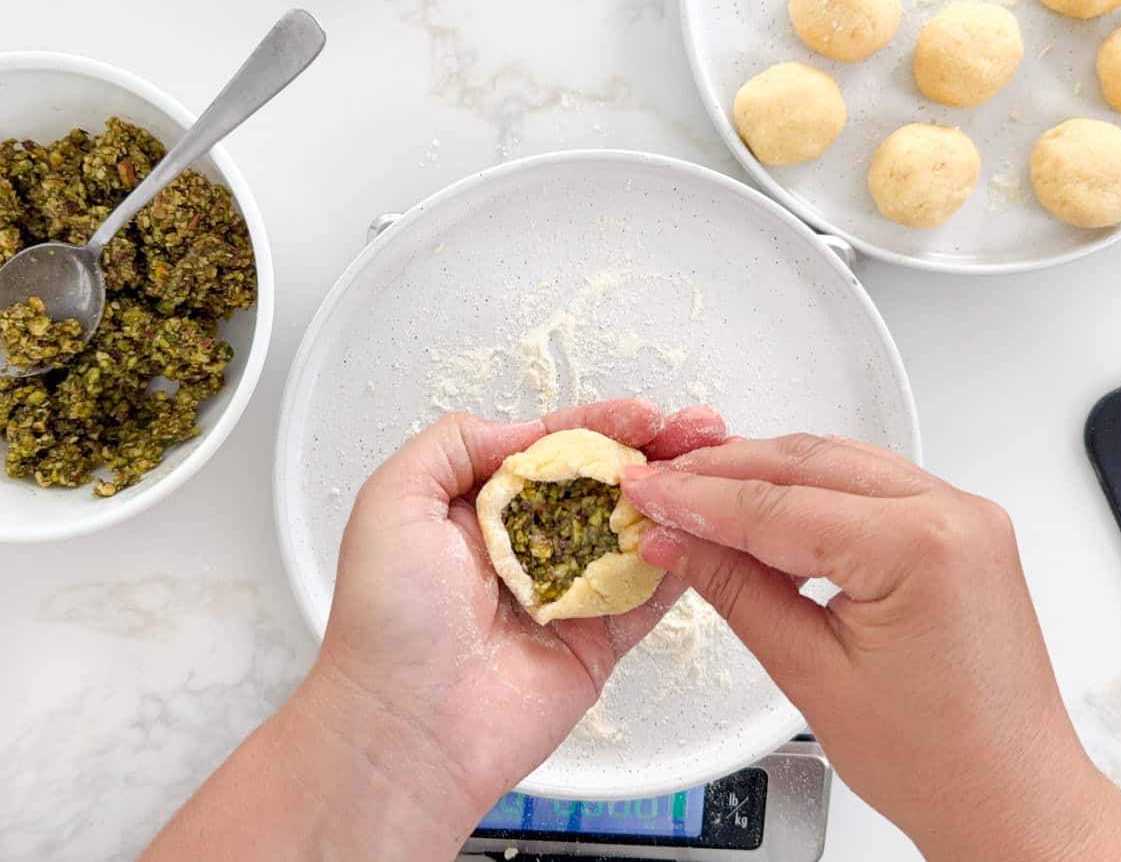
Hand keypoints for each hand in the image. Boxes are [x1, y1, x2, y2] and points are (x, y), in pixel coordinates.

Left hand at [300, 399, 725, 854]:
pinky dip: (680, 559)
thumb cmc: (386, 618)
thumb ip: (454, 444)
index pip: (553, 449)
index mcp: (481, 507)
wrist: (407, 727)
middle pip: (603, 483)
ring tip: (715, 465)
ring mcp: (568, 590)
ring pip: (634, 531)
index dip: (601, 425)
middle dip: (652, 452)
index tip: (644, 413)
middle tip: (698, 429)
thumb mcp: (394, 500)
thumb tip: (525, 430)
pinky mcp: (599, 638)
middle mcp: (528, 544)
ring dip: (676, 497)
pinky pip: (649, 592)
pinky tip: (706, 526)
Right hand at [620, 435, 1120, 861]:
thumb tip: (676, 540)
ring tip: (697, 492)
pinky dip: (809, 489)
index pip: (778, 504)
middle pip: (808, 463)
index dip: (698, 498)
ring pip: (837, 463)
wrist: (1009, 796)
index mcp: (921, 548)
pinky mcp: (958, 528)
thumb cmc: (935, 760)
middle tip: (660, 484)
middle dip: (723, 472)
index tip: (646, 492)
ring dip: (763, 474)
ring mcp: (963, 515)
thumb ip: (736, 590)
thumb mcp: (810, 674)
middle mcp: (953, 513)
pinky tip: (764, 508)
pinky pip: (868, 485)